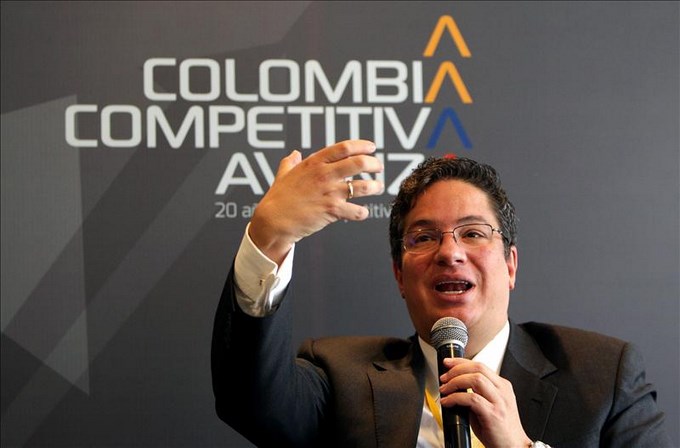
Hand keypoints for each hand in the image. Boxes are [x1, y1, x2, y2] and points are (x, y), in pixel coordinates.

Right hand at [249, 140, 383, 263]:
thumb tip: (294, 154)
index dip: (362, 146)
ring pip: (363, 186)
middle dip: (374, 163)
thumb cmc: (278, 198)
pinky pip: (356, 211)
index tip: (372, 148)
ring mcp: (329, 193)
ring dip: (374, 186)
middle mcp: (324, 175)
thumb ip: (290, 163)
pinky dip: (362, 212)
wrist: (274, 220)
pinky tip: (362, 212)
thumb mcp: (283, 175)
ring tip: (378, 187)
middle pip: (359, 163)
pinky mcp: (331, 211)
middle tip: (378, 167)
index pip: (344, 148)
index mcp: (314, 163)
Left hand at [439, 358, 531, 447]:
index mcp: (502, 386)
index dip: (461, 362)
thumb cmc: (500, 430)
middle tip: (444, 377)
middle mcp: (502, 391)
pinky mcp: (493, 414)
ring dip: (455, 382)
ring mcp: (499, 402)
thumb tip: (455, 387)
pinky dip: (456, 398)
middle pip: (478, 368)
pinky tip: (448, 402)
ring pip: (475, 379)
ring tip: (445, 389)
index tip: (448, 363)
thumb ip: (476, 394)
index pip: (480, 366)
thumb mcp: (489, 406)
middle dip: (456, 369)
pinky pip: (472, 399)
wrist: (513, 447)